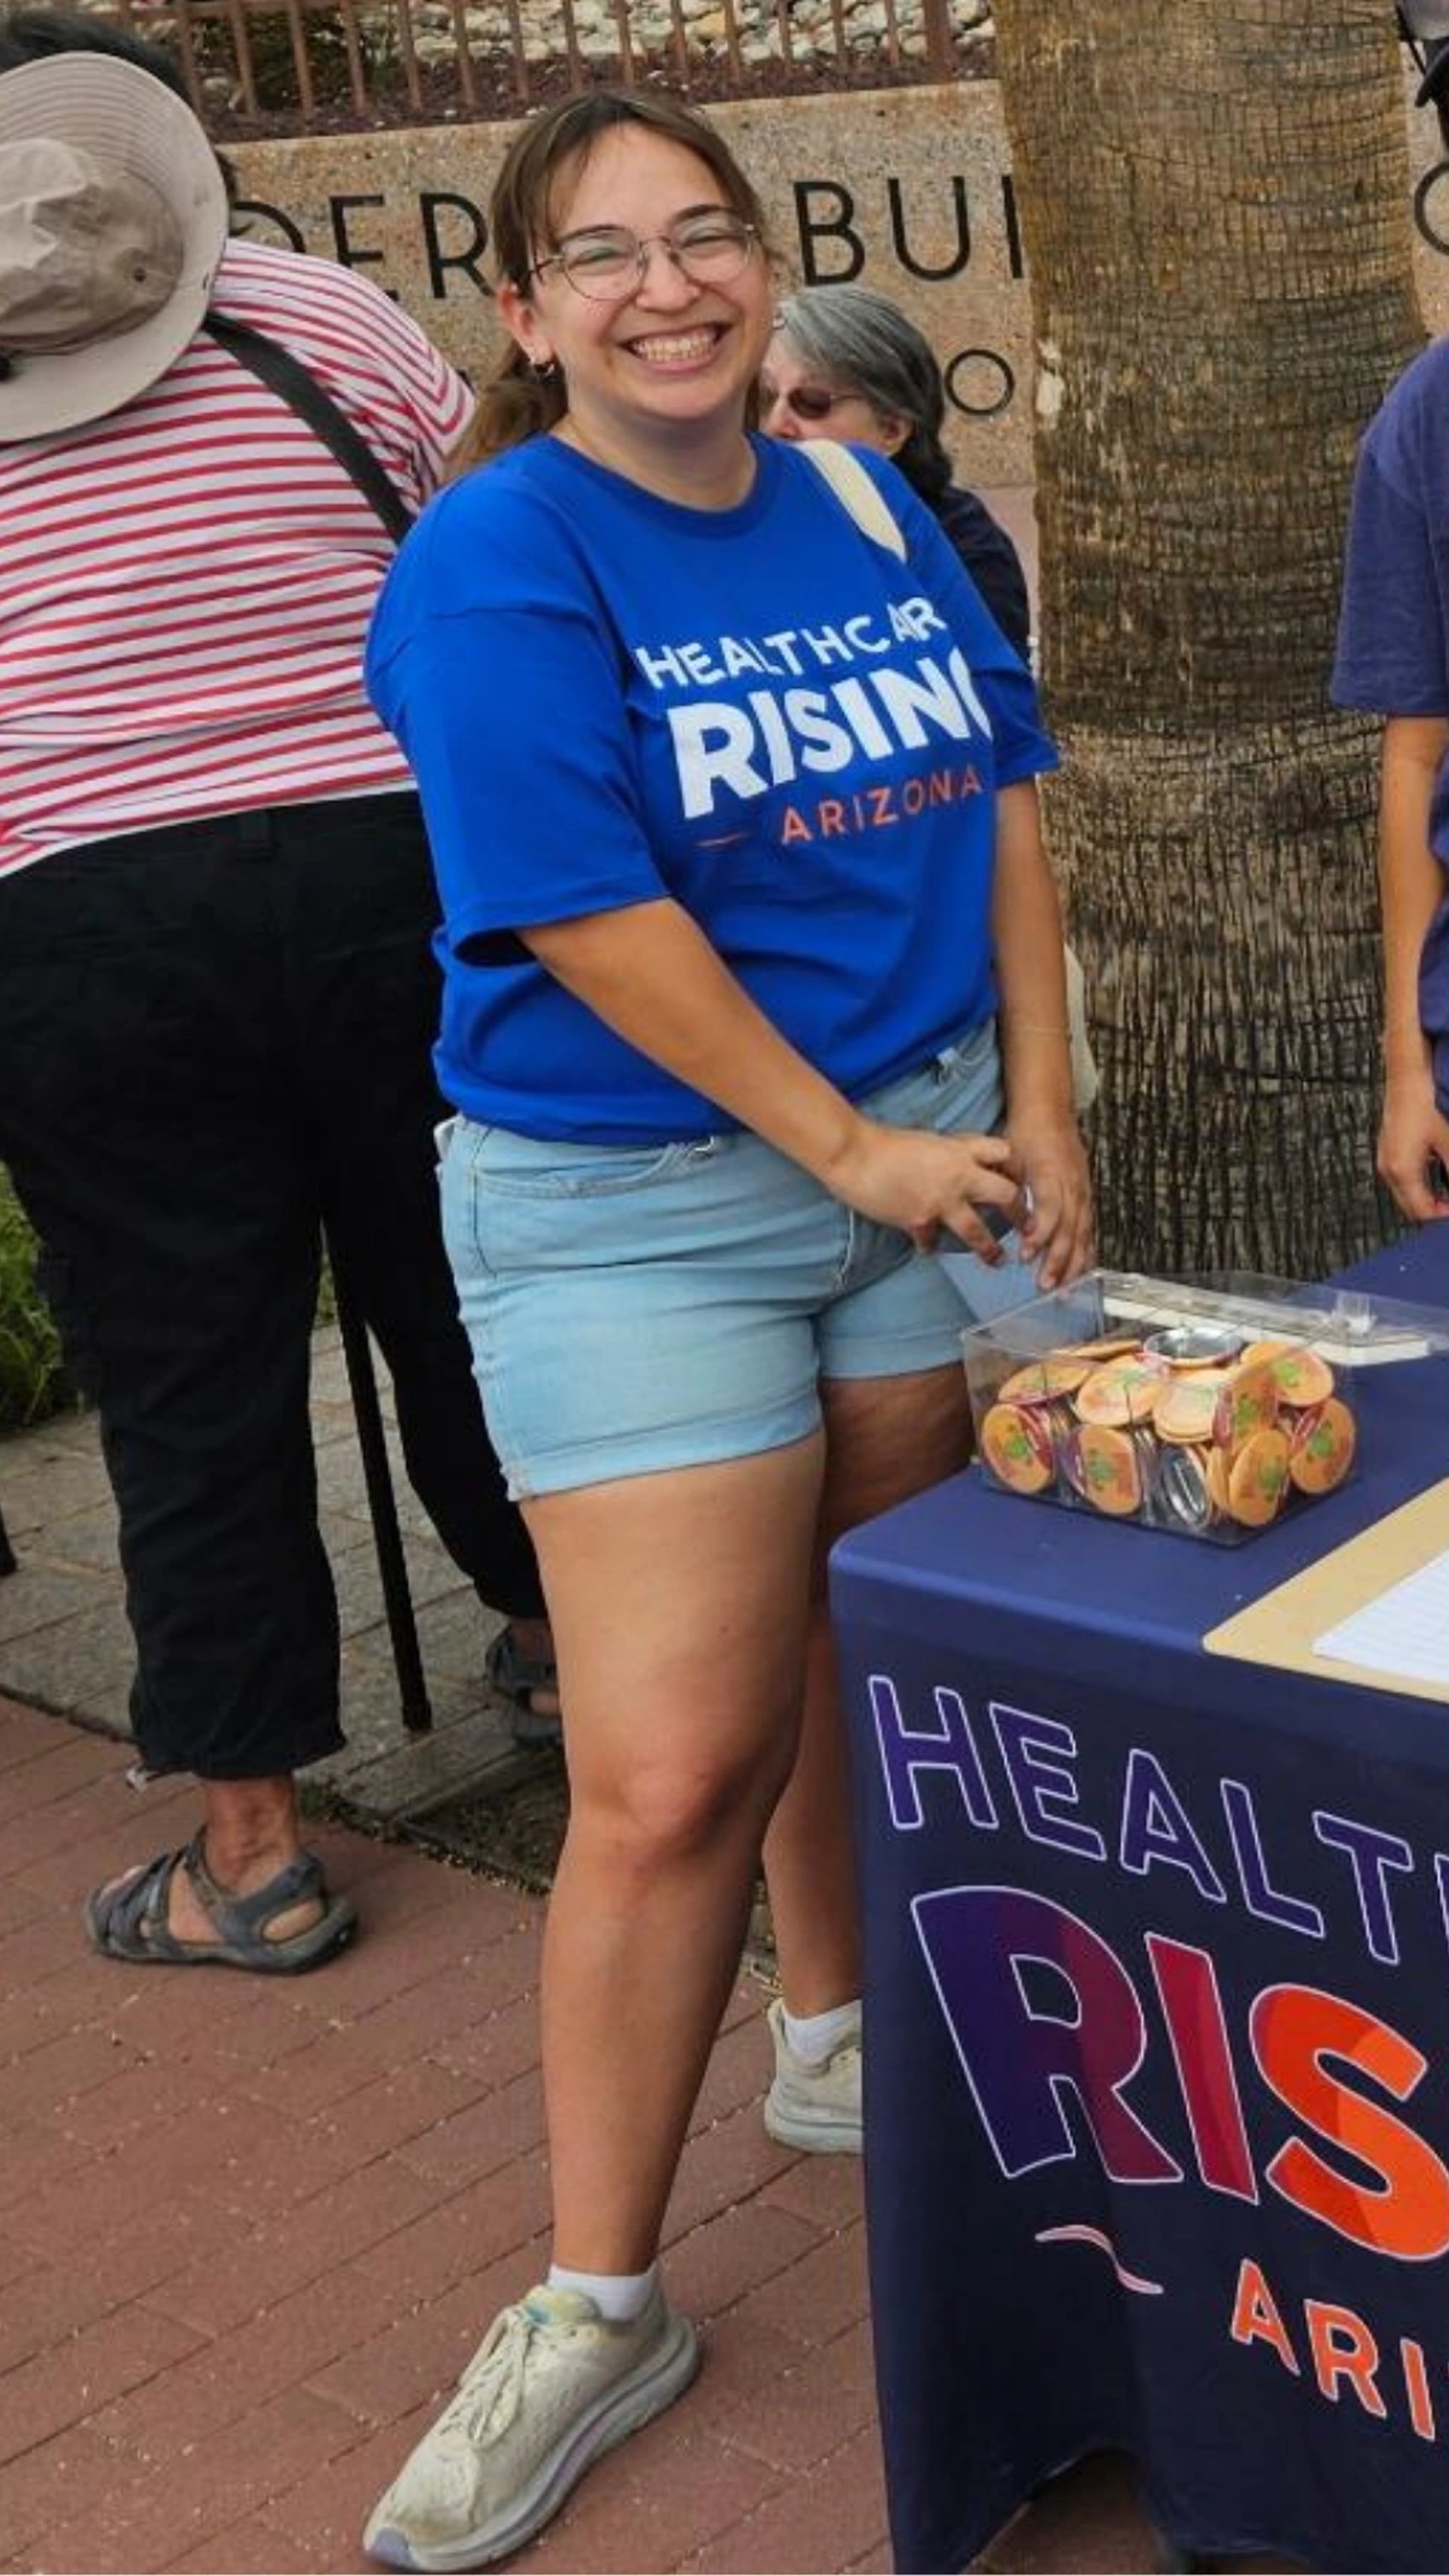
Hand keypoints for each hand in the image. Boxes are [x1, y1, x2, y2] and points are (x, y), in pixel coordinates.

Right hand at [827, 1119, 1024, 1260]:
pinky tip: (928, 1249)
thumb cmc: (886, 1143)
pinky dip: (930, 1246)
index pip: (1005, 1154)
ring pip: (979, 1232)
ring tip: (998, 1260)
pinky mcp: (919, 1220)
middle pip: (1006, 1195)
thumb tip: (965, 1166)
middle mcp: (958, 1176)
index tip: (1022, 1183)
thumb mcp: (930, 1140)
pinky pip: (932, 1241)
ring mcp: (940, 1200)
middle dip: (1021, 1214)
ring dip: (991, 1250)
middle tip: (1028, 1228)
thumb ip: (952, 1154)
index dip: (1017, 1169)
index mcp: (960, 1150)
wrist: (855, 1155)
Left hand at [1008, 1105, 1094, 1290]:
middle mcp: (1072, 1185)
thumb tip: (996, 1210)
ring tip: (1060, 1289)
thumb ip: (1007, 1183)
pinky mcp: (1086, 1198)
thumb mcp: (1010, 1154)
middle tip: (1043, 1283)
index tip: (1027, 1253)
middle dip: (1058, 1259)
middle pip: (1069, 1228)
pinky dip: (1085, 1254)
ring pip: (1082, 1234)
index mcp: (1052, 1172)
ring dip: (1072, 1264)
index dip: (1041, 1233)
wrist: (1049, 1113)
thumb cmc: (1027, 1134)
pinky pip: (1089, 1230)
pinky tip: (1079, 1274)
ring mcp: (1083, 1193)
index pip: (1051, 1208)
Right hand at [1378, 1070, 1448, 1222]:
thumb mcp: (1448, 1140)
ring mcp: (1386, 1159)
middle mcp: (1389, 1168)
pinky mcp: (1389, 1150)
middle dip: (1434, 1212)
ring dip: (1428, 1200)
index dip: (1443, 1218)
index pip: (1422, 1212)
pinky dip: (1420, 1186)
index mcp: (1402, 1170)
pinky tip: (1438, 1177)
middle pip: (1411, 1208)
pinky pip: (1403, 1180)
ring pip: (1406, 1195)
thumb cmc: (1423, 1101)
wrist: (1407, 1075)